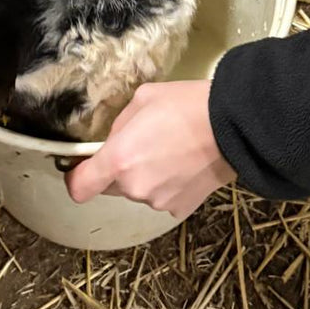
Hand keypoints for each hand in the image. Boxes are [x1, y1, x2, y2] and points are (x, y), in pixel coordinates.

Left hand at [65, 80, 235, 221]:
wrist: (232, 126)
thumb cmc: (185, 105)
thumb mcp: (143, 98)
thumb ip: (120, 124)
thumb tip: (115, 140)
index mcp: (118, 160)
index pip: (79, 187)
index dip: (76, 178)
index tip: (82, 167)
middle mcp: (133, 188)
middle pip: (111, 186)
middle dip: (119, 169)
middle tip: (143, 145)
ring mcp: (157, 202)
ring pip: (138, 191)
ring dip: (145, 177)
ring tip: (171, 152)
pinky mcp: (179, 210)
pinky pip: (162, 198)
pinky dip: (168, 185)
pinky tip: (185, 166)